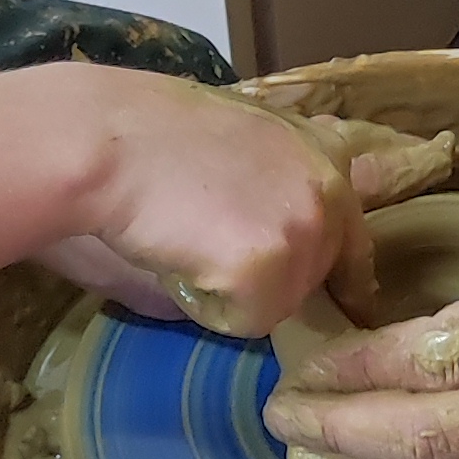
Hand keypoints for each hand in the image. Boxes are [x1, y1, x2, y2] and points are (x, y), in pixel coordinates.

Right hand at [32, 78, 375, 334]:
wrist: (106, 140)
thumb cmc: (144, 136)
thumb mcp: (239, 138)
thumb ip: (277, 183)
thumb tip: (284, 242)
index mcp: (323, 155)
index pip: (352, 237)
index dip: (338, 276)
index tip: (343, 305)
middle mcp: (328, 191)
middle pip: (314, 280)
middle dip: (266, 281)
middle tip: (206, 246)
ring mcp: (303, 232)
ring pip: (278, 305)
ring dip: (231, 294)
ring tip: (186, 242)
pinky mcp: (269, 269)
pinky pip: (243, 322)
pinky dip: (206, 307)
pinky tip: (178, 258)